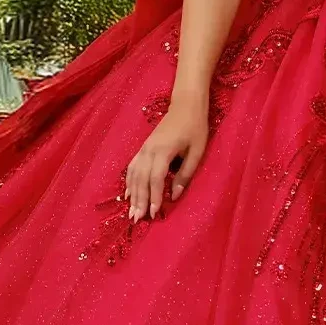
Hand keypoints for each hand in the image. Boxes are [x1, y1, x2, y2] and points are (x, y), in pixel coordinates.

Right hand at [124, 96, 208, 221]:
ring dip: (132, 194)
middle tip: (137, 219)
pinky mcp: (143, 148)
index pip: (155, 179)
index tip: (154, 213)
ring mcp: (144, 149)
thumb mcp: (197, 152)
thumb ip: (185, 174)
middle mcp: (149, 150)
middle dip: (139, 201)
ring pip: (134, 175)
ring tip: (131, 212)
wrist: (185, 105)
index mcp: (163, 151)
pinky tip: (128, 194)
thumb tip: (175, 195)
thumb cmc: (195, 127)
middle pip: (141, 179)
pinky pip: (132, 167)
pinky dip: (129, 182)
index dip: (154, 197)